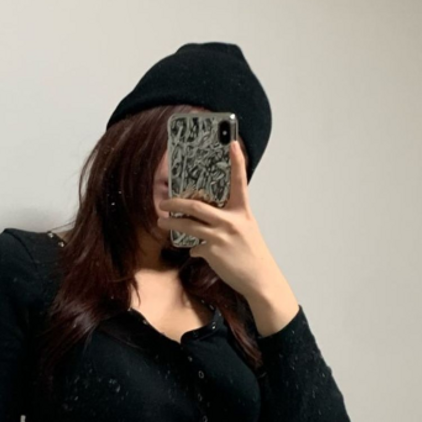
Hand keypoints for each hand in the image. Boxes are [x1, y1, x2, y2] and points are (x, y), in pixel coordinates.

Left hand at [158, 139, 282, 298]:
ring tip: (161, 222)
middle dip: (176, 203)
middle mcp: (231, 220)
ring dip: (172, 224)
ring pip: (188, 226)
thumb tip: (208, 219)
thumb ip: (229, 220)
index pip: (239, 181)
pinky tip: (195, 252)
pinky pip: (195, 248)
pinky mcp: (212, 252)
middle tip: (164, 202)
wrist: (260, 278)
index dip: (237, 161)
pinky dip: (193, 250)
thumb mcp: (246, 229)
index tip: (232, 143)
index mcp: (242, 211)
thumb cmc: (253, 254)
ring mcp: (220, 236)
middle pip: (196, 206)